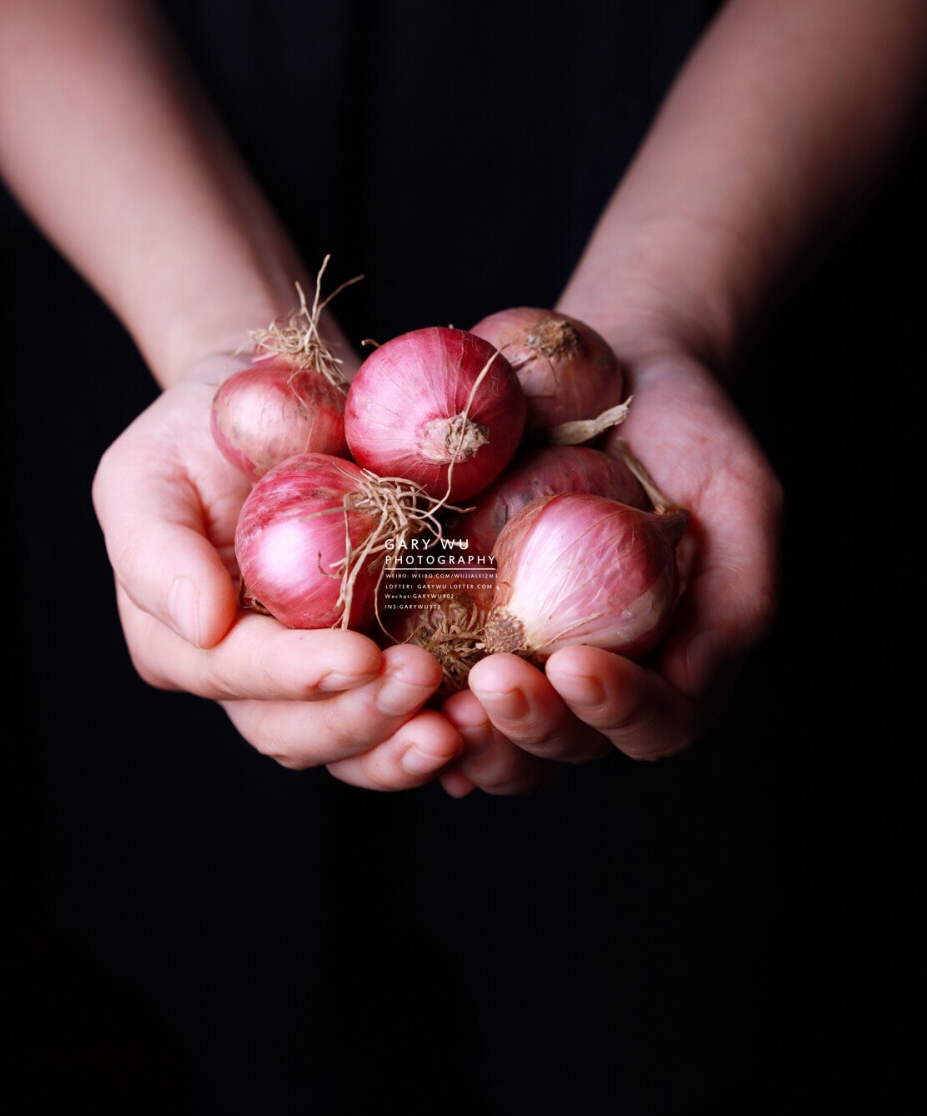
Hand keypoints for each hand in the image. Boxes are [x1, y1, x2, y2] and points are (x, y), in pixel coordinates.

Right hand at [92, 356, 460, 789]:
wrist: (269, 397)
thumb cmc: (195, 430)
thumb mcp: (145, 469)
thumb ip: (156, 547)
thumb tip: (200, 624)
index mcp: (182, 643)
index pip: (237, 675)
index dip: (298, 676)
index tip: (361, 656)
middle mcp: (249, 679)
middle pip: (297, 733)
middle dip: (362, 718)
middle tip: (424, 683)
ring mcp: (316, 678)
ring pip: (354, 746)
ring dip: (407, 746)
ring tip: (465, 727)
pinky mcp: (378, 662)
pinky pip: (408, 719)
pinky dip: (447, 733)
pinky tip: (487, 725)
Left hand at [439, 349, 781, 794]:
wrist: (613, 367)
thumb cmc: (688, 433)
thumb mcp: (738, 497)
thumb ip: (737, 590)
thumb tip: (687, 677)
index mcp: (666, 665)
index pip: (654, 725)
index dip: (617, 709)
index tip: (576, 663)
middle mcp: (587, 677)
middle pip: (561, 748)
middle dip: (528, 727)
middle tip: (494, 683)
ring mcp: (518, 659)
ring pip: (489, 737)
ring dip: (460, 730)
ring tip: (427, 689)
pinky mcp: (450, 623)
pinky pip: (424, 678)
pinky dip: (401, 693)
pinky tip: (377, 674)